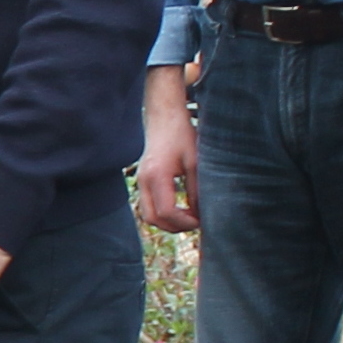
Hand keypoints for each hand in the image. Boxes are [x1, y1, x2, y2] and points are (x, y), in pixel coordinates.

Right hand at [136, 67, 199, 232]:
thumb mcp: (195, 162)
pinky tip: (180, 209)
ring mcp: (140, 180)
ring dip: (167, 222)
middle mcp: (143, 180)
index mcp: (157, 175)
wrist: (164, 117)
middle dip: (174, 226)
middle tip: (195, 224)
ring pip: (148, 214)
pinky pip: (148, 205)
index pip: (167, 211)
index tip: (201, 221)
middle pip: (153, 218)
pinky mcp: (142, 179)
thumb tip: (202, 214)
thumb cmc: (182, 135)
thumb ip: (197, 190)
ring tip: (188, 218)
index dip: (185, 221)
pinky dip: (162, 213)